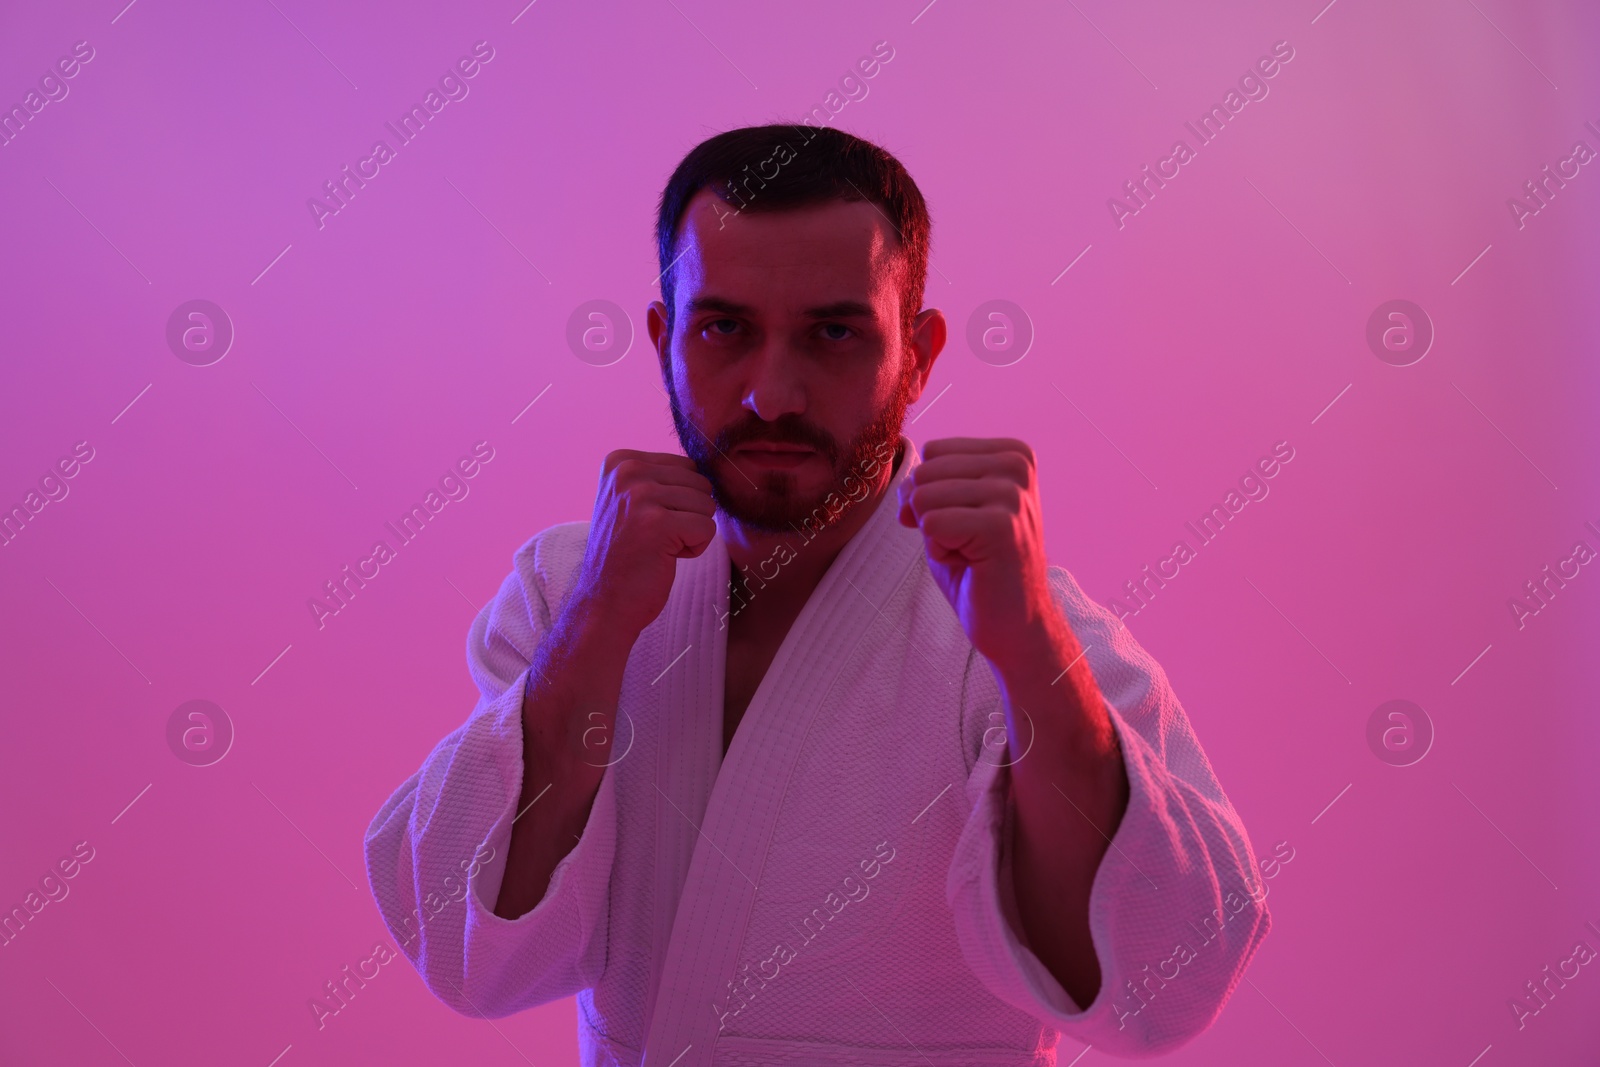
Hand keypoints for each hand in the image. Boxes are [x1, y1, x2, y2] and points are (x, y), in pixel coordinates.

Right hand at [571, 450, 717, 637]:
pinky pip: (707, 528)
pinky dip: (694, 549)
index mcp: (620, 460)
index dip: (677, 501)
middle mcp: (627, 471)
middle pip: (699, 483)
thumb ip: (661, 477)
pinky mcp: (658, 523)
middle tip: (653, 537)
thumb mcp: (632, 500)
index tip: (645, 521)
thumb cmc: (627, 554)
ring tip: (657, 546)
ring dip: (690, 532)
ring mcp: (640, 495)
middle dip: (687, 515)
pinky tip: (664, 557)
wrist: (605, 602)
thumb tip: (708, 468)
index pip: (686, 466)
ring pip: (706, 505)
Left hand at [897, 438, 1062, 673]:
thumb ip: (924, 485)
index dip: (933, 495)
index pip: (933, 452)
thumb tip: (906, 488)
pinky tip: (972, 564)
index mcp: (1012, 453)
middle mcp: (1017, 465)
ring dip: (936, 535)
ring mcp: (1013, 494)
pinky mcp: (1002, 526)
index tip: (966, 524)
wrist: (1014, 623)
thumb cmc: (979, 567)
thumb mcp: (946, 511)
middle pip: (925, 472)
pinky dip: (940, 552)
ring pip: (923, 496)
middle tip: (967, 544)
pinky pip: (931, 523)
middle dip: (930, 515)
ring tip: (971, 553)